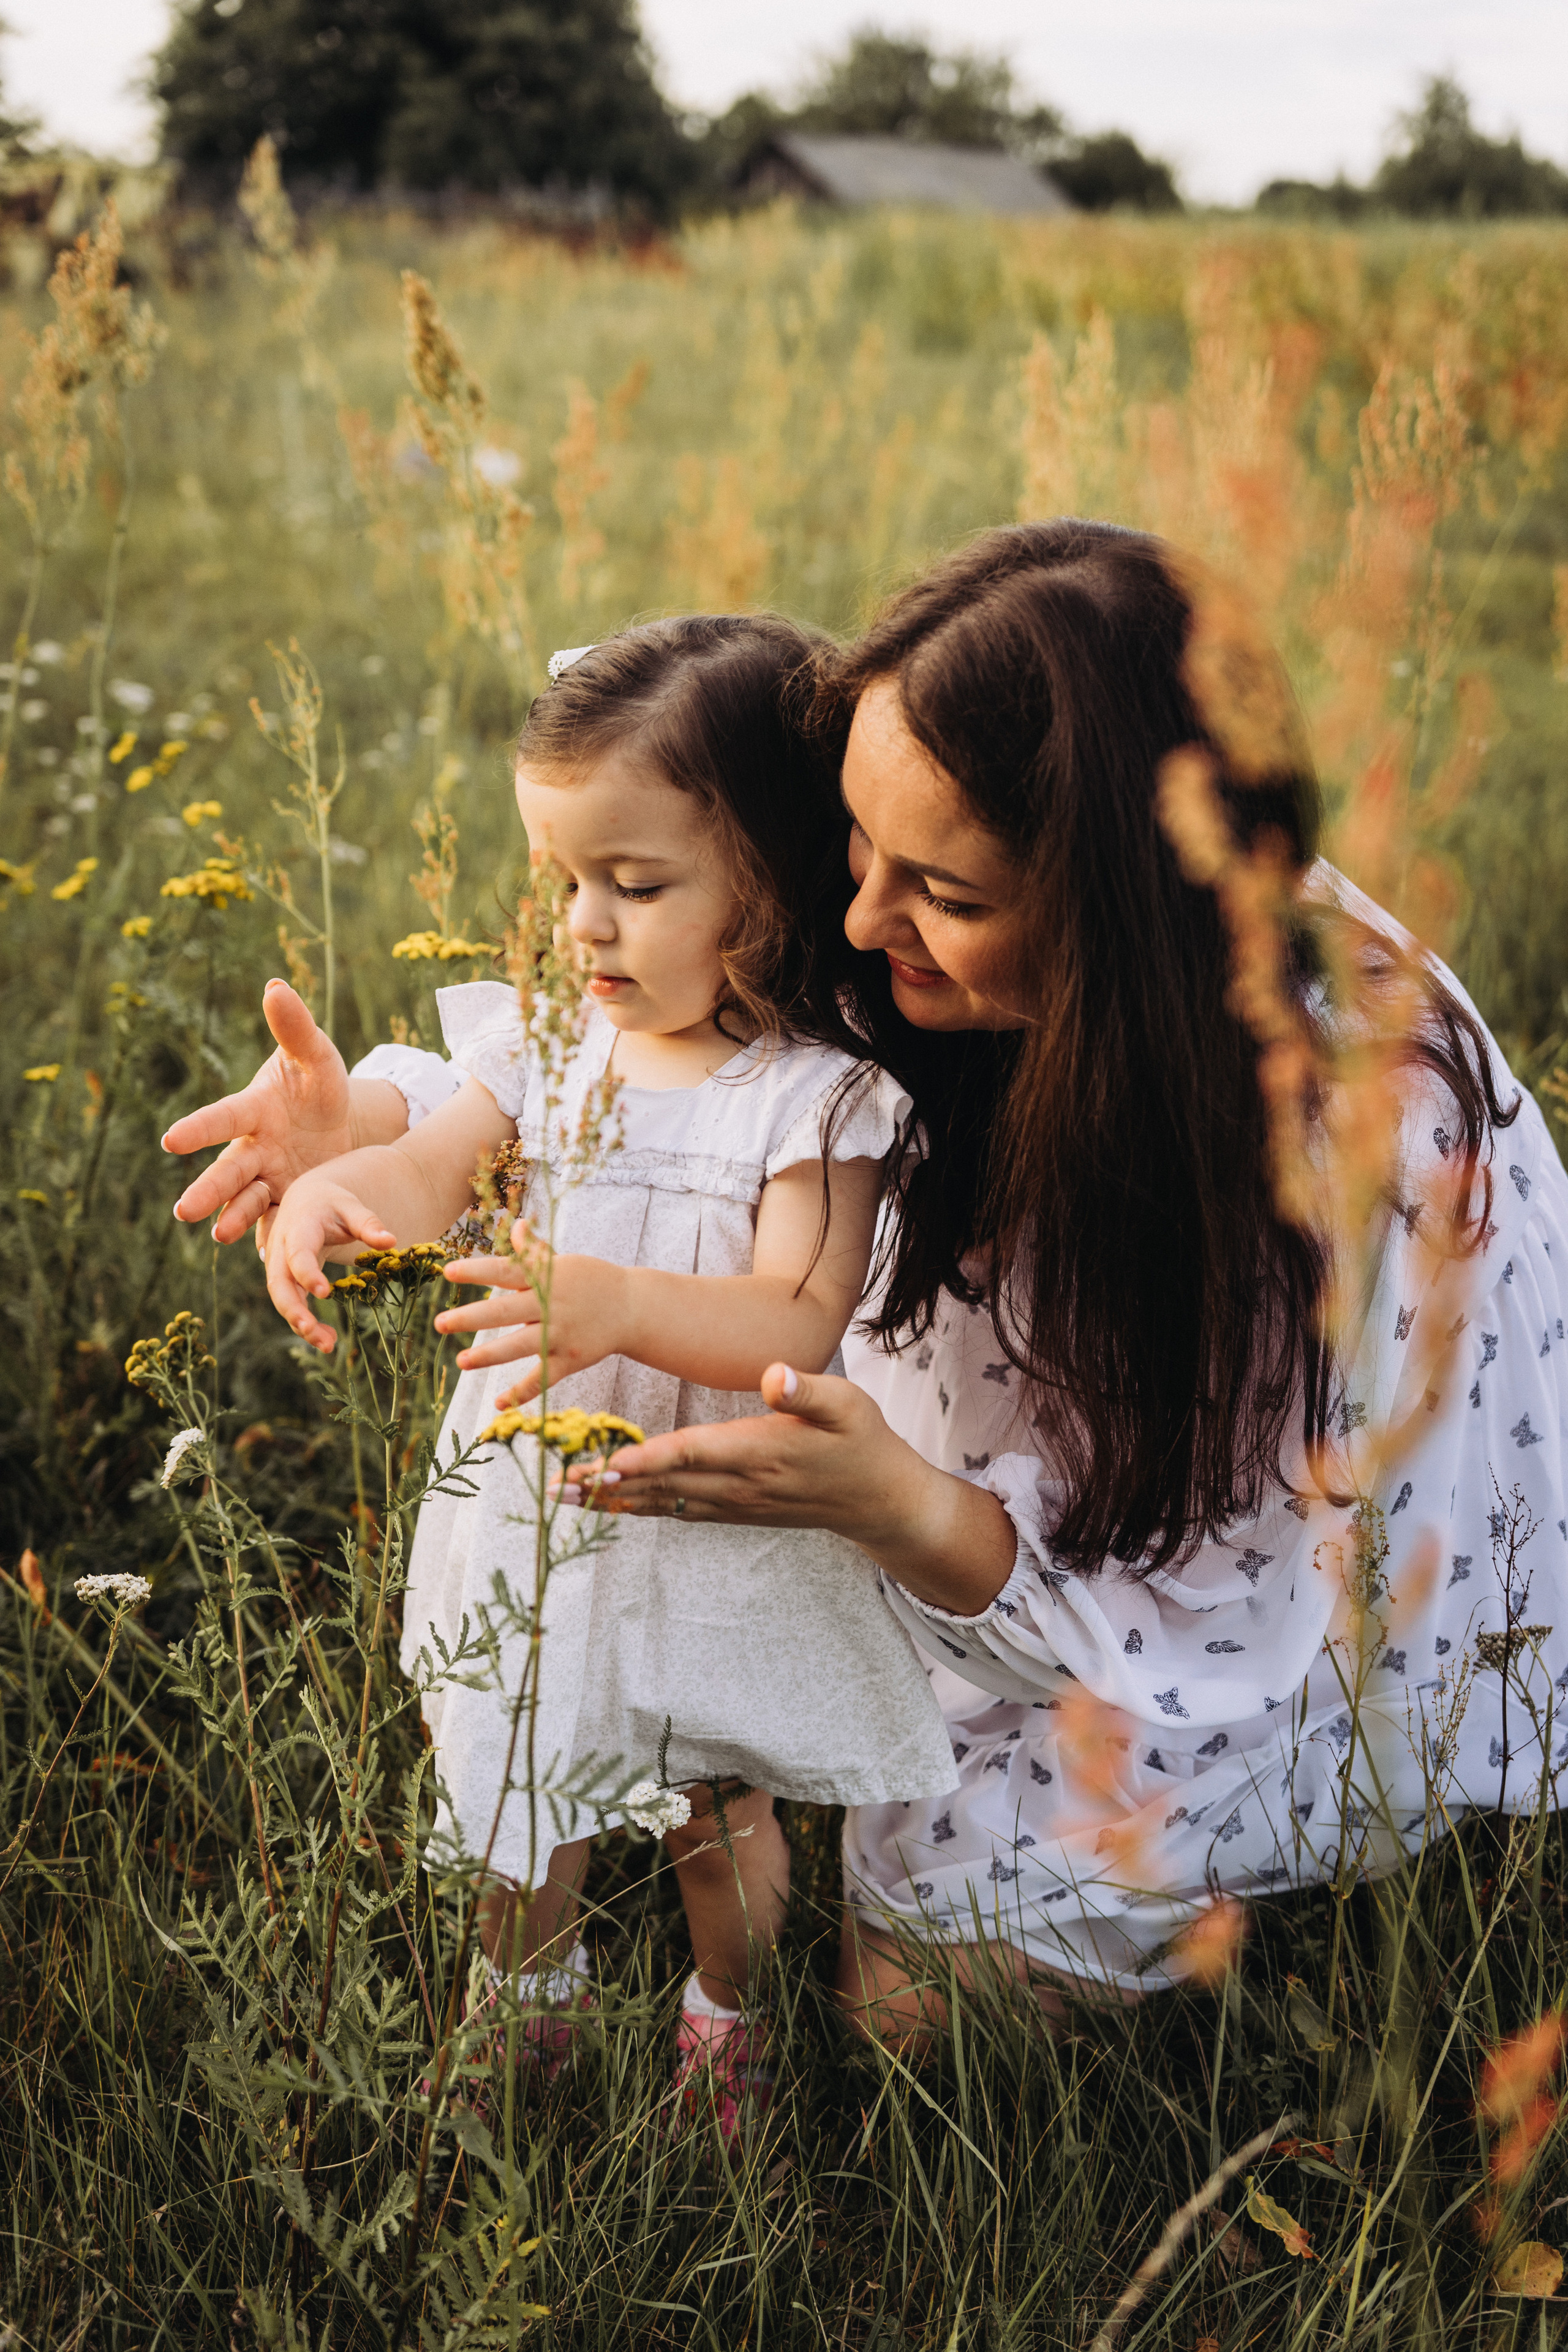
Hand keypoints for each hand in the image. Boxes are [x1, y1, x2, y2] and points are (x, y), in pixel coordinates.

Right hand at [163, 979, 355, 1243]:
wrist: (335, 1120)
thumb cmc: (316, 1082)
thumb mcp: (317, 1055)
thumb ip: (296, 1027)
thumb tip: (276, 985)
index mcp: (254, 1110)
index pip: (223, 1118)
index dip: (200, 1129)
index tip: (171, 1140)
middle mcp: (255, 1148)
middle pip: (228, 1171)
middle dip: (208, 1190)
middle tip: (183, 1211)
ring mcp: (271, 1178)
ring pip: (247, 1202)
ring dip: (234, 1217)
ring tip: (221, 1235)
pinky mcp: (291, 1201)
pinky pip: (278, 1222)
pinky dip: (271, 1239)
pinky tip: (269, 1261)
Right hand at [264, 1179, 397, 1352]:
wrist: (306, 1199)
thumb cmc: (332, 1203)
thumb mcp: (351, 1207)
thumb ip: (369, 1223)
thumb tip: (391, 1241)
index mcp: (299, 1226)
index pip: (298, 1252)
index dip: (307, 1273)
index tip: (324, 1293)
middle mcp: (281, 1247)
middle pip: (279, 1282)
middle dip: (293, 1309)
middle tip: (313, 1332)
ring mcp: (278, 1265)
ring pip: (282, 1298)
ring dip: (300, 1323)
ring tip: (328, 1344)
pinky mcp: (284, 1279)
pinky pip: (290, 1303)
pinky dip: (305, 1322)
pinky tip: (326, 1338)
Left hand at [435, 1248, 631, 1395]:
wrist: (633, 1307)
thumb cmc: (592, 1281)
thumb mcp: (565, 1261)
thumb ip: (535, 1251)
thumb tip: (515, 1225)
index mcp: (546, 1277)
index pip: (506, 1271)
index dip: (477, 1271)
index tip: (448, 1272)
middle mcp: (551, 1304)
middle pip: (505, 1311)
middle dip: (471, 1317)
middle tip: (440, 1323)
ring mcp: (561, 1333)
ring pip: (519, 1346)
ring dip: (489, 1355)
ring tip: (461, 1362)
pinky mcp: (570, 1359)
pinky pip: (542, 1378)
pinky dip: (522, 1392)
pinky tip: (498, 1404)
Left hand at [576, 1363, 1017, 1613]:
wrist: (879, 1500)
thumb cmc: (863, 1442)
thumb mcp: (849, 1405)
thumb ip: (809, 1391)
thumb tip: (776, 1375)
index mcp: (763, 1451)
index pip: (695, 1454)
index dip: (650, 1459)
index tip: (608, 1462)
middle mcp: (741, 1485)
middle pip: (664, 1484)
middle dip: (609, 1485)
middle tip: (557, 1485)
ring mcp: (736, 1504)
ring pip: (664, 1503)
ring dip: (614, 1500)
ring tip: (565, 1497)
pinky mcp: (735, 1512)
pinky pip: (678, 1512)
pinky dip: (640, 1508)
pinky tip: (611, 1505)